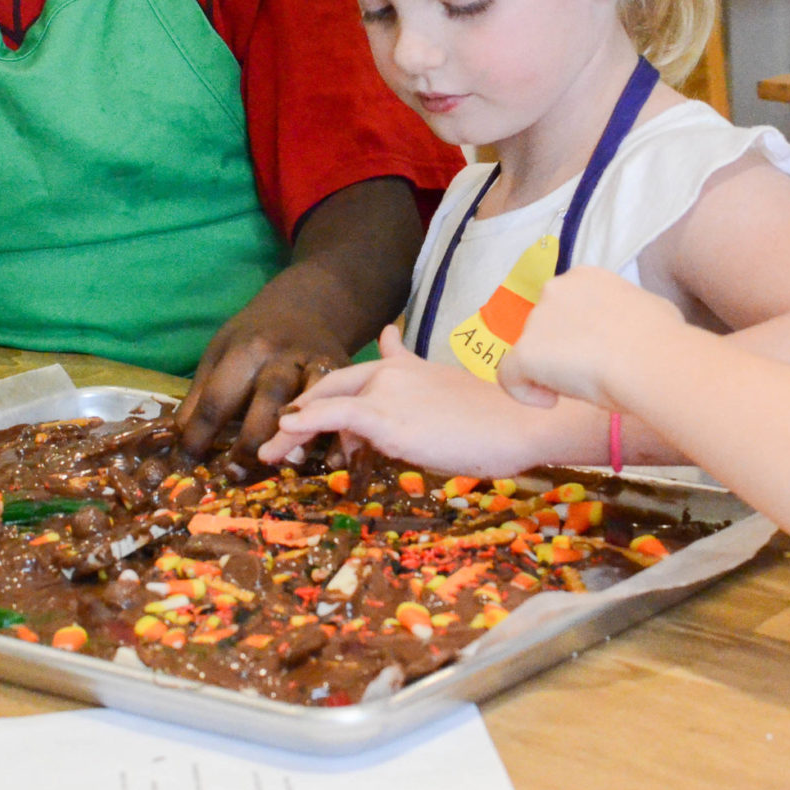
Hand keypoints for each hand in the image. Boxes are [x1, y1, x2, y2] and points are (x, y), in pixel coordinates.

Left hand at [177, 292, 350, 464]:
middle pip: (266, 405)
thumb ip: (201, 395)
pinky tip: (328, 462)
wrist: (306, 307)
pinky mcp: (342, 376)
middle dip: (248, 445)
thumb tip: (179, 439)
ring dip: (292, 442)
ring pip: (307, 407)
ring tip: (277, 468)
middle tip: (232, 475)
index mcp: (245, 351)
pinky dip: (335, 435)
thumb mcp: (220, 352)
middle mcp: (282, 358)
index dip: (199, 436)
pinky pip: (341, 409)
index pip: (216, 400)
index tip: (186, 463)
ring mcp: (315, 366)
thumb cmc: (254, 337)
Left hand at [258, 326, 552, 477]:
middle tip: (276, 437)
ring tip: (270, 452)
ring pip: (322, 404)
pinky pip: (331, 416)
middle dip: (298, 412)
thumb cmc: (493, 418)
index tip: (302, 417)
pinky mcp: (385, 416)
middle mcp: (390, 372)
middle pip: (328, 387)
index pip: (353, 377)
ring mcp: (386, 392)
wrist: (519, 423)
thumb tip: (391, 337)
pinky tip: (284, 434)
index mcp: (404, 367)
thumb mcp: (447, 390)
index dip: (324, 398)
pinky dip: (302, 423)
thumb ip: (413, 370)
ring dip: (291, 430)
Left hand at [500, 268, 681, 410]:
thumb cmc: (662, 336)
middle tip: (588, 372)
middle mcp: (555, 290)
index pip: (567, 304)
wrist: (650, 357)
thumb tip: (632, 329)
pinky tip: (550, 402)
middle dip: (561, 349)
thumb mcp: (649, 309)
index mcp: (585, 277)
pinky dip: (525, 392)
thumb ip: (626, 314)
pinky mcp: (524, 352)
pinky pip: (509, 376)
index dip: (576, 330)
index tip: (596, 351)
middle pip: (546, 325)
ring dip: (548, 370)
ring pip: (530, 350)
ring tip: (578, 390)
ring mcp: (536, 320)